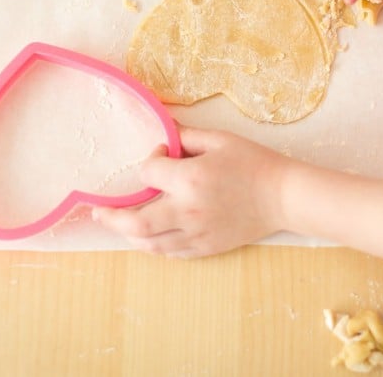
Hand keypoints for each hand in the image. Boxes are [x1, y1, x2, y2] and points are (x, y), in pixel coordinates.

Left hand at [93, 126, 291, 257]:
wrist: (283, 196)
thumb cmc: (254, 163)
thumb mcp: (220, 139)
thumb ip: (187, 134)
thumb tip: (164, 131)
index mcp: (190, 179)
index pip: (148, 172)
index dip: (150, 159)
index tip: (161, 153)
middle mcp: (188, 210)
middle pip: (135, 222)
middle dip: (110, 216)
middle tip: (99, 210)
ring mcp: (196, 233)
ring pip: (148, 243)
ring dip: (128, 234)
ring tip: (119, 224)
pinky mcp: (205, 248)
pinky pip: (170, 253)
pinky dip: (153, 245)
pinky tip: (148, 236)